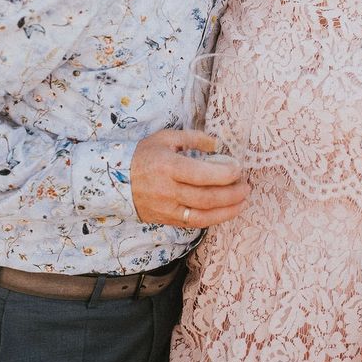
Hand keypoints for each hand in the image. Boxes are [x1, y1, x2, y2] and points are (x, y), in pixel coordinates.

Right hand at [131, 129, 249, 226]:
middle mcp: (168, 190)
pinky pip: (195, 223)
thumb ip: (194, 139)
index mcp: (168, 167)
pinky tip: (226, 211)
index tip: (239, 168)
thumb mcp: (166, 138)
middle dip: (232, 193)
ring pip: (204, 215)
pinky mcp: (167, 220)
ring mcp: (167, 209)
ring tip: (243, 201)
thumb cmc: (143, 155)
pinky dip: (214, 218)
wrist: (114, 180)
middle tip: (246, 186)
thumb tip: (218, 144)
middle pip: (207, 197)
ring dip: (228, 210)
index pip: (203, 174)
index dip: (226, 174)